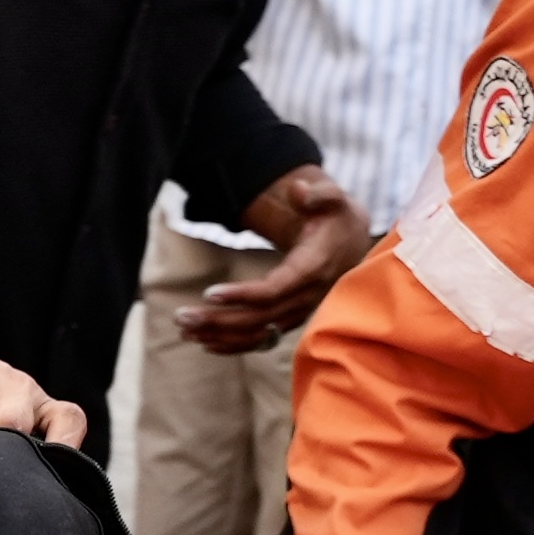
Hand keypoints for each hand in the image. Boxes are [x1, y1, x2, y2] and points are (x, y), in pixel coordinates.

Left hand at [179, 167, 370, 354]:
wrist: (350, 241)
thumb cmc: (335, 216)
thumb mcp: (332, 198)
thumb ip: (319, 192)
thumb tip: (299, 190)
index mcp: (313, 268)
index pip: (275, 289)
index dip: (243, 294)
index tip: (210, 293)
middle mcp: (307, 296)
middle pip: (260, 317)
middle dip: (220, 319)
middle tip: (182, 317)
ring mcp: (299, 311)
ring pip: (259, 333)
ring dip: (221, 335)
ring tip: (185, 331)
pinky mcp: (291, 319)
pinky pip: (263, 339)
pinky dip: (234, 344)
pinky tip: (206, 343)